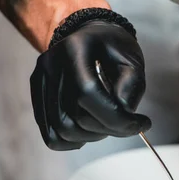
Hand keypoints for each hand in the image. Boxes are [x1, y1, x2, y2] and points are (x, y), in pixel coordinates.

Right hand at [30, 19, 150, 150]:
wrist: (89, 38)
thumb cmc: (114, 49)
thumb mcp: (132, 61)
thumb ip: (131, 88)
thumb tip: (122, 117)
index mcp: (75, 48)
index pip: (88, 93)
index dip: (116, 118)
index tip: (141, 124)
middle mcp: (51, 64)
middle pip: (75, 116)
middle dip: (107, 128)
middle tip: (126, 123)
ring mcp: (40, 80)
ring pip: (62, 130)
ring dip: (91, 136)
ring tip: (107, 123)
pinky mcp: (37, 96)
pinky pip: (50, 134)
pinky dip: (72, 141)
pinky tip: (89, 132)